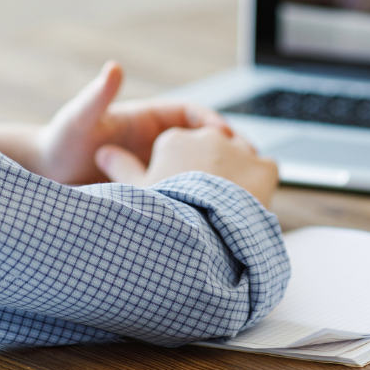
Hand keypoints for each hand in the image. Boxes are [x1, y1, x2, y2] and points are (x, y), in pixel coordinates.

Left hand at [32, 61, 232, 185]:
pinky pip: (184, 196)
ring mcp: (157, 167)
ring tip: (240, 195)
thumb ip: (97, 97)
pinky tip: (212, 219)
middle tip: (249, 166)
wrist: (45, 178)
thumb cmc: (60, 142)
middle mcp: (157, 142)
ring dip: (218, 180)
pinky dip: (201, 203)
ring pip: (198, 171)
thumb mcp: (80, 119)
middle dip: (228, 152)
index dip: (213, 122)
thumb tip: (113, 68)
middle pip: (203, 143)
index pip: (193, 114)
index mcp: (148, 119)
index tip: (227, 136)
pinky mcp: (153, 192)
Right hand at [95, 125, 279, 208]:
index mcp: (175, 138)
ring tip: (229, 200)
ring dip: (237, 171)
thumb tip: (103, 153)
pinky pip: (266, 167)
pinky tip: (251, 198)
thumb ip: (121, 167)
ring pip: (241, 154)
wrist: (203, 232)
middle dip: (210, 168)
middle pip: (211, 148)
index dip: (181, 169)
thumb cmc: (168, 212)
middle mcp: (208, 136)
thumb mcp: (138, 190)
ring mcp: (238, 149)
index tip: (182, 190)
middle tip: (205, 199)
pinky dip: (261, 181)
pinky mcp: (263, 166)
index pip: (180, 147)